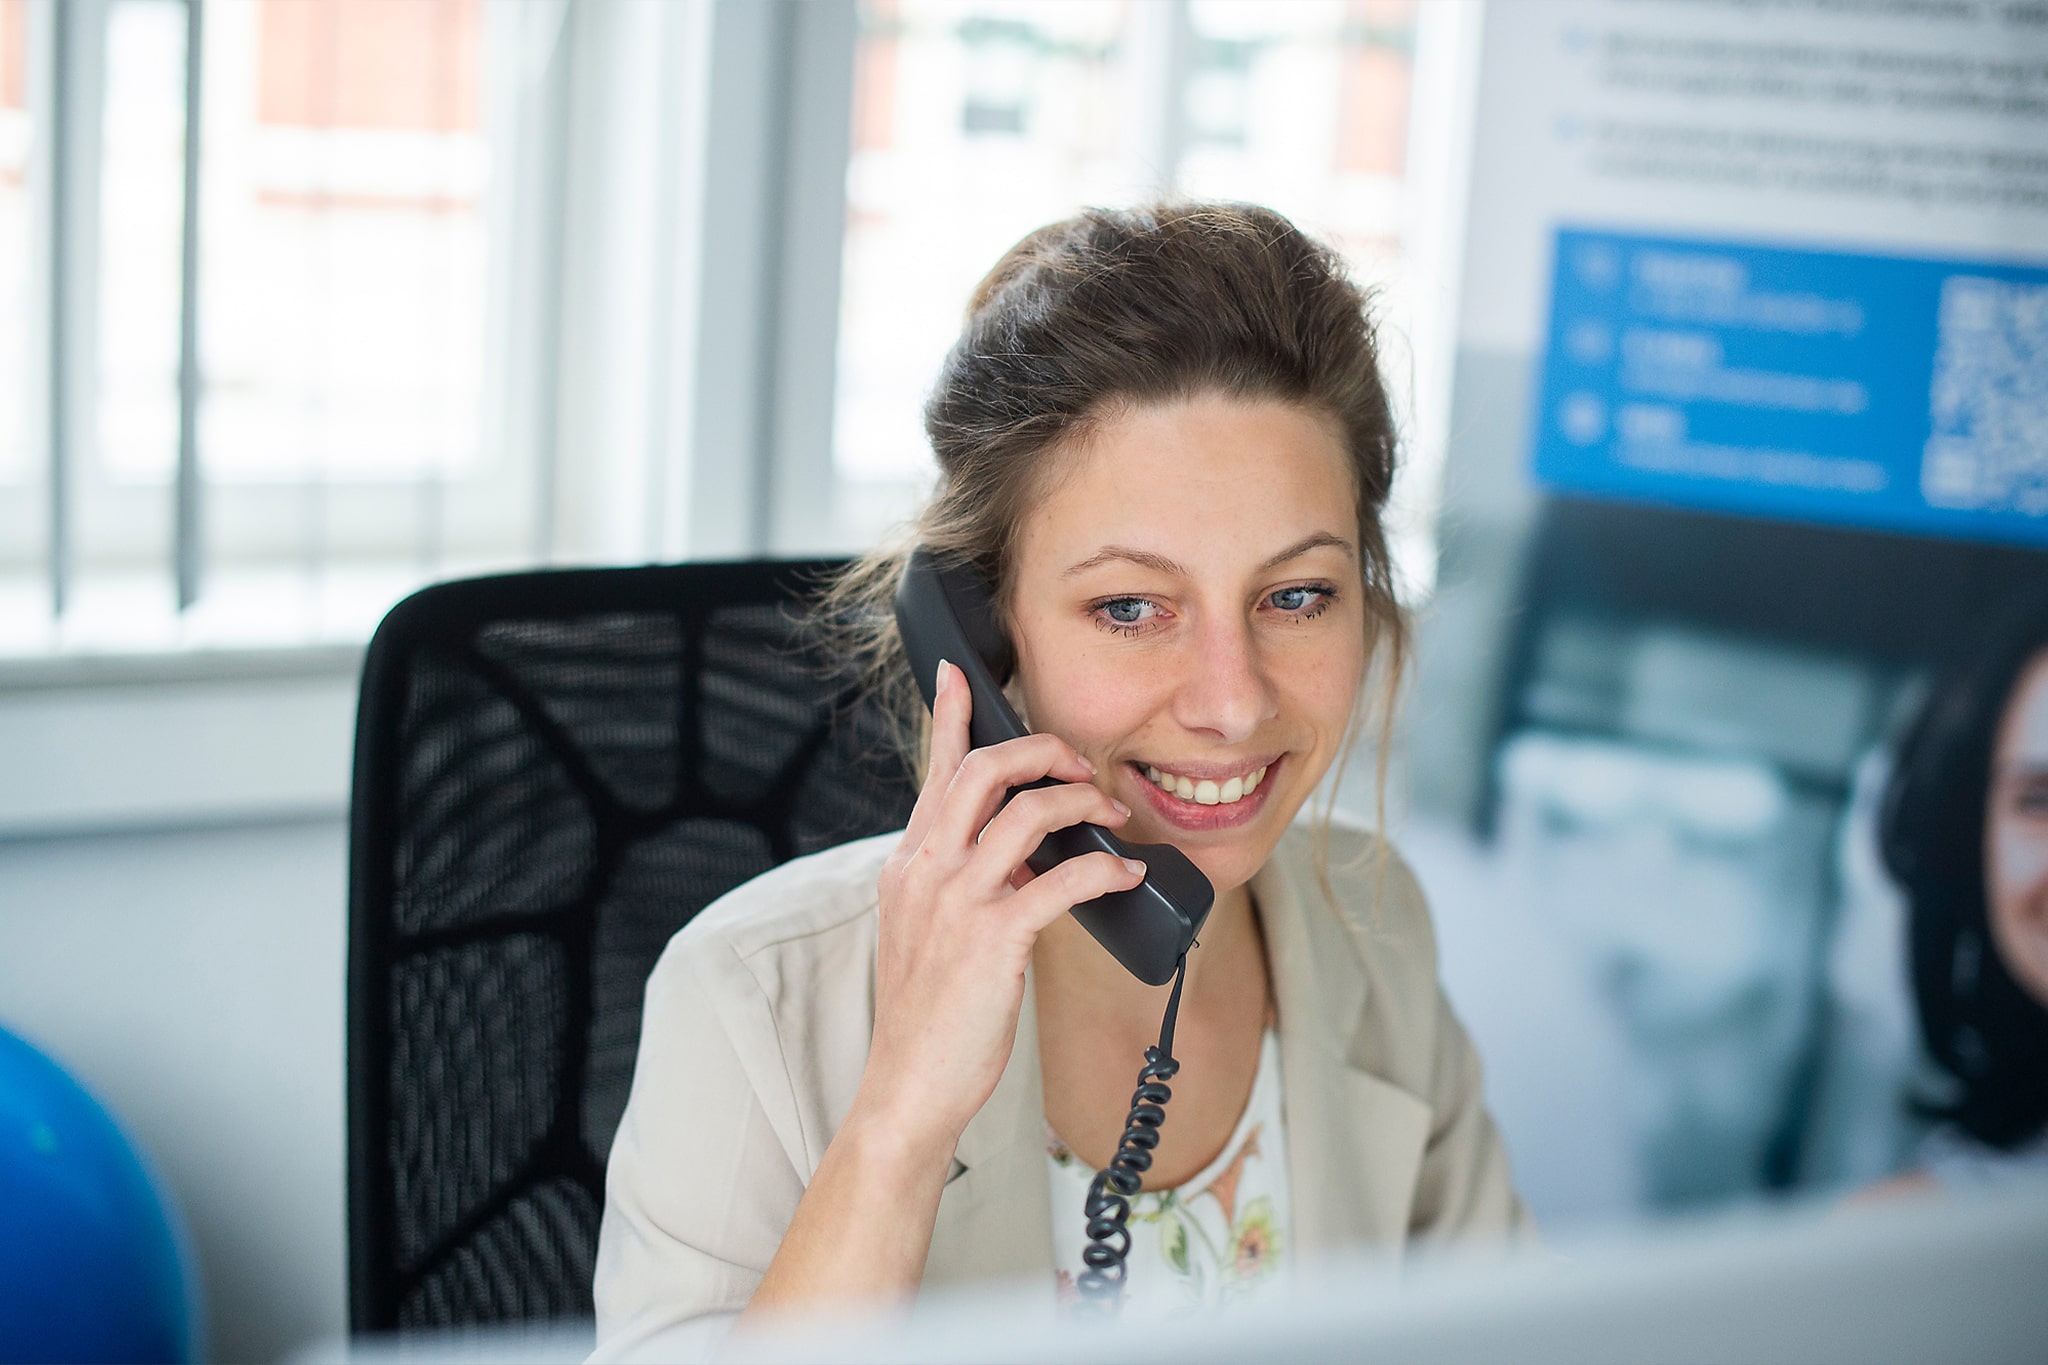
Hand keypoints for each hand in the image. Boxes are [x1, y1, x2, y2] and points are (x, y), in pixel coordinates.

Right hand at [855, 659, 1145, 1155]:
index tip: (961, 674)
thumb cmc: (928, 1018)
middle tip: (1082, 766)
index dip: (949, 717)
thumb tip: (1023, 858)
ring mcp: (957, 902)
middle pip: (985, 770)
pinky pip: (1062, 880)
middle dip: (1043, 750)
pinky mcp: (993, 939)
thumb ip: (962, 885)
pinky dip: (1104, 868)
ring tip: (1113, 819)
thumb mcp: (929, 934)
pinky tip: (1125, 875)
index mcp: (909, 865)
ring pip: (1027, 811)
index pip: (933, 772)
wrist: (908, 1088)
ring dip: (1083, 803)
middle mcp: (926, 871)